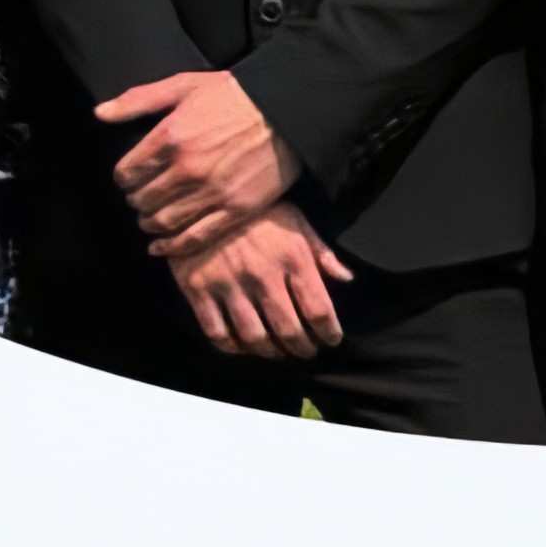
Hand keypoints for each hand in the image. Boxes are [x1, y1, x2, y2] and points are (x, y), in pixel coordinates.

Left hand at [102, 70, 302, 254]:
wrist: (288, 110)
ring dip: (150, 224)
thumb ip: (138, 100)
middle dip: (136, 201)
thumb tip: (99, 113)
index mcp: (171, 136)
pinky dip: (172, 247)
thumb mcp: (184, 85)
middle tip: (140, 199)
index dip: (123, 178)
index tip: (129, 178)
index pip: (127, 172)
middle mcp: (188, 168)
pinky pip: (194, 238)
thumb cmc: (235, 94)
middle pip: (143, 199)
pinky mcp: (235, 210)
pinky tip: (161, 247)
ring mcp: (212, 192)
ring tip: (151, 219)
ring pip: (163, 221)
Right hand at [163, 203, 354, 359]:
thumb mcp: (295, 219)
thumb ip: (321, 252)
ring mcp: (228, 283)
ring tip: (279, 353)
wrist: (202, 193)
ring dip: (271, 353)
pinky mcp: (198, 289)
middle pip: (289, 330)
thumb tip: (347, 279)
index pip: (318, 309)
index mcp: (291, 256)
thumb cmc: (258, 210)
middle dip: (303, 349)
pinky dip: (233, 348)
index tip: (332, 340)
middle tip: (308, 352)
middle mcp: (262, 273)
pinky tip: (244, 346)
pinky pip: (217, 333)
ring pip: (254, 338)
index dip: (329, 333)